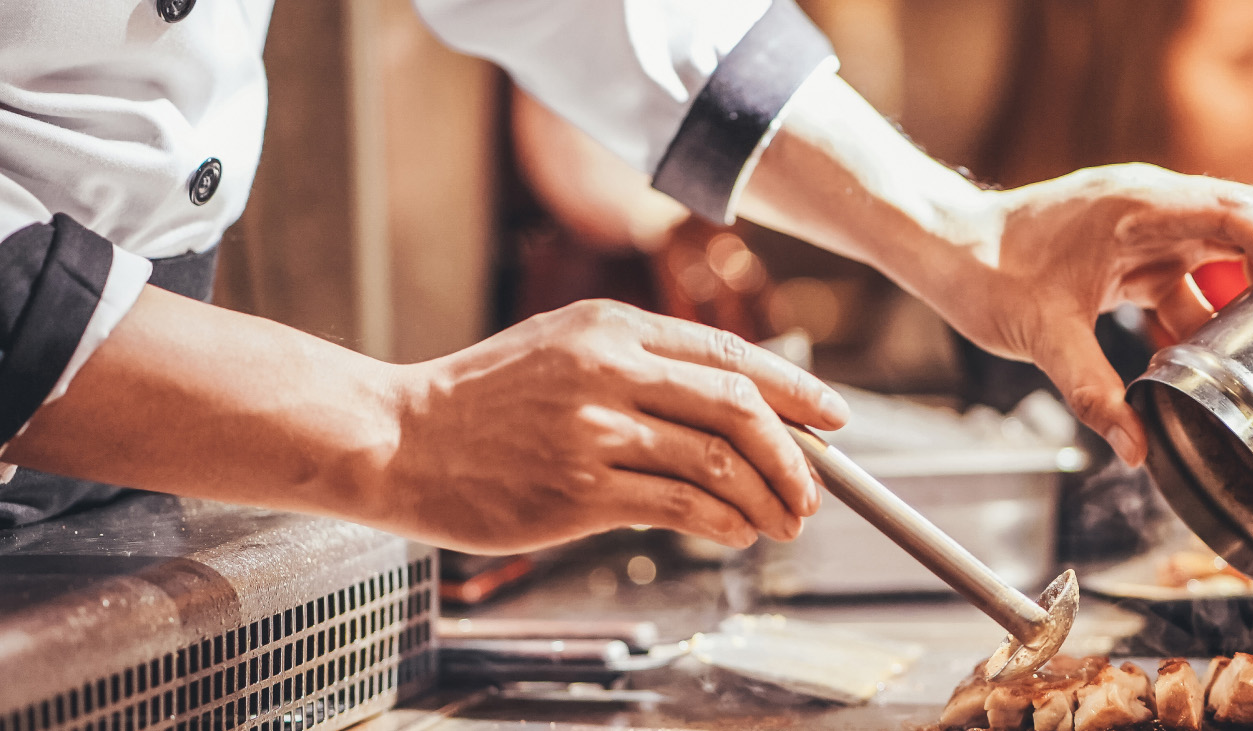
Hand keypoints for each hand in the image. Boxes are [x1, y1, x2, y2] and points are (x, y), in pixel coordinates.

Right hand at [380, 299, 848, 553]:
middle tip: (817, 488)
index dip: (794, 387)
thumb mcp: (563, 349)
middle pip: (737, 403)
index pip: (728, 351)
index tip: (835, 418)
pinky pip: (678, 505)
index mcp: (610, 325)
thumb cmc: (484, 399)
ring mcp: (592, 430)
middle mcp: (607, 368)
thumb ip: (642, 366)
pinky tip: (736, 534)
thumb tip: (738, 407)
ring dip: (766, 496)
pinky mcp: (576, 490)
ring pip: (716, 460)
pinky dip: (723, 522)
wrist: (397, 438)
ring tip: (784, 521)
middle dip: (794, 452)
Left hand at [947, 163, 1252, 465]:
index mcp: (1140, 208)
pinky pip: (1180, 276)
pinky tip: (1203, 358)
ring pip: (1215, 253)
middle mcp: (1148, 207)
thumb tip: (1136, 448)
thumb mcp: (1042, 338)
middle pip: (1245, 223)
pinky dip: (1198, 312)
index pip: (1242, 212)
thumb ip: (1093, 393)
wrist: (942, 247)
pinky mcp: (1123, 251)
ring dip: (1242, 295)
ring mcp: (1137, 227)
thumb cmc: (985, 273)